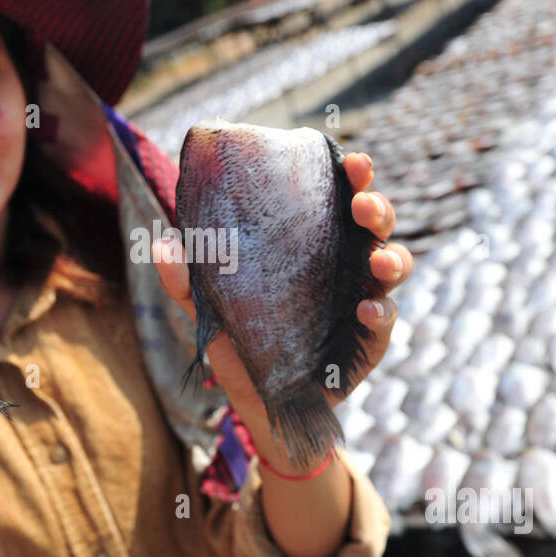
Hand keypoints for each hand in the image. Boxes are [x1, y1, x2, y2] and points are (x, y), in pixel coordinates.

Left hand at [153, 150, 411, 409]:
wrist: (255, 397)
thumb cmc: (239, 336)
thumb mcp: (207, 306)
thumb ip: (186, 278)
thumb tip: (161, 243)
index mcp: (312, 239)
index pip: (337, 196)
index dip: (351, 175)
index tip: (349, 159)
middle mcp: (344, 260)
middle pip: (375, 223)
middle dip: (376, 207)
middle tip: (362, 203)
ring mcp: (362, 296)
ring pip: (394, 264)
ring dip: (391, 257)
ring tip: (377, 260)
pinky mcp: (370, 337)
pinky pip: (385, 318)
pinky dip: (381, 312)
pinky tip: (365, 310)